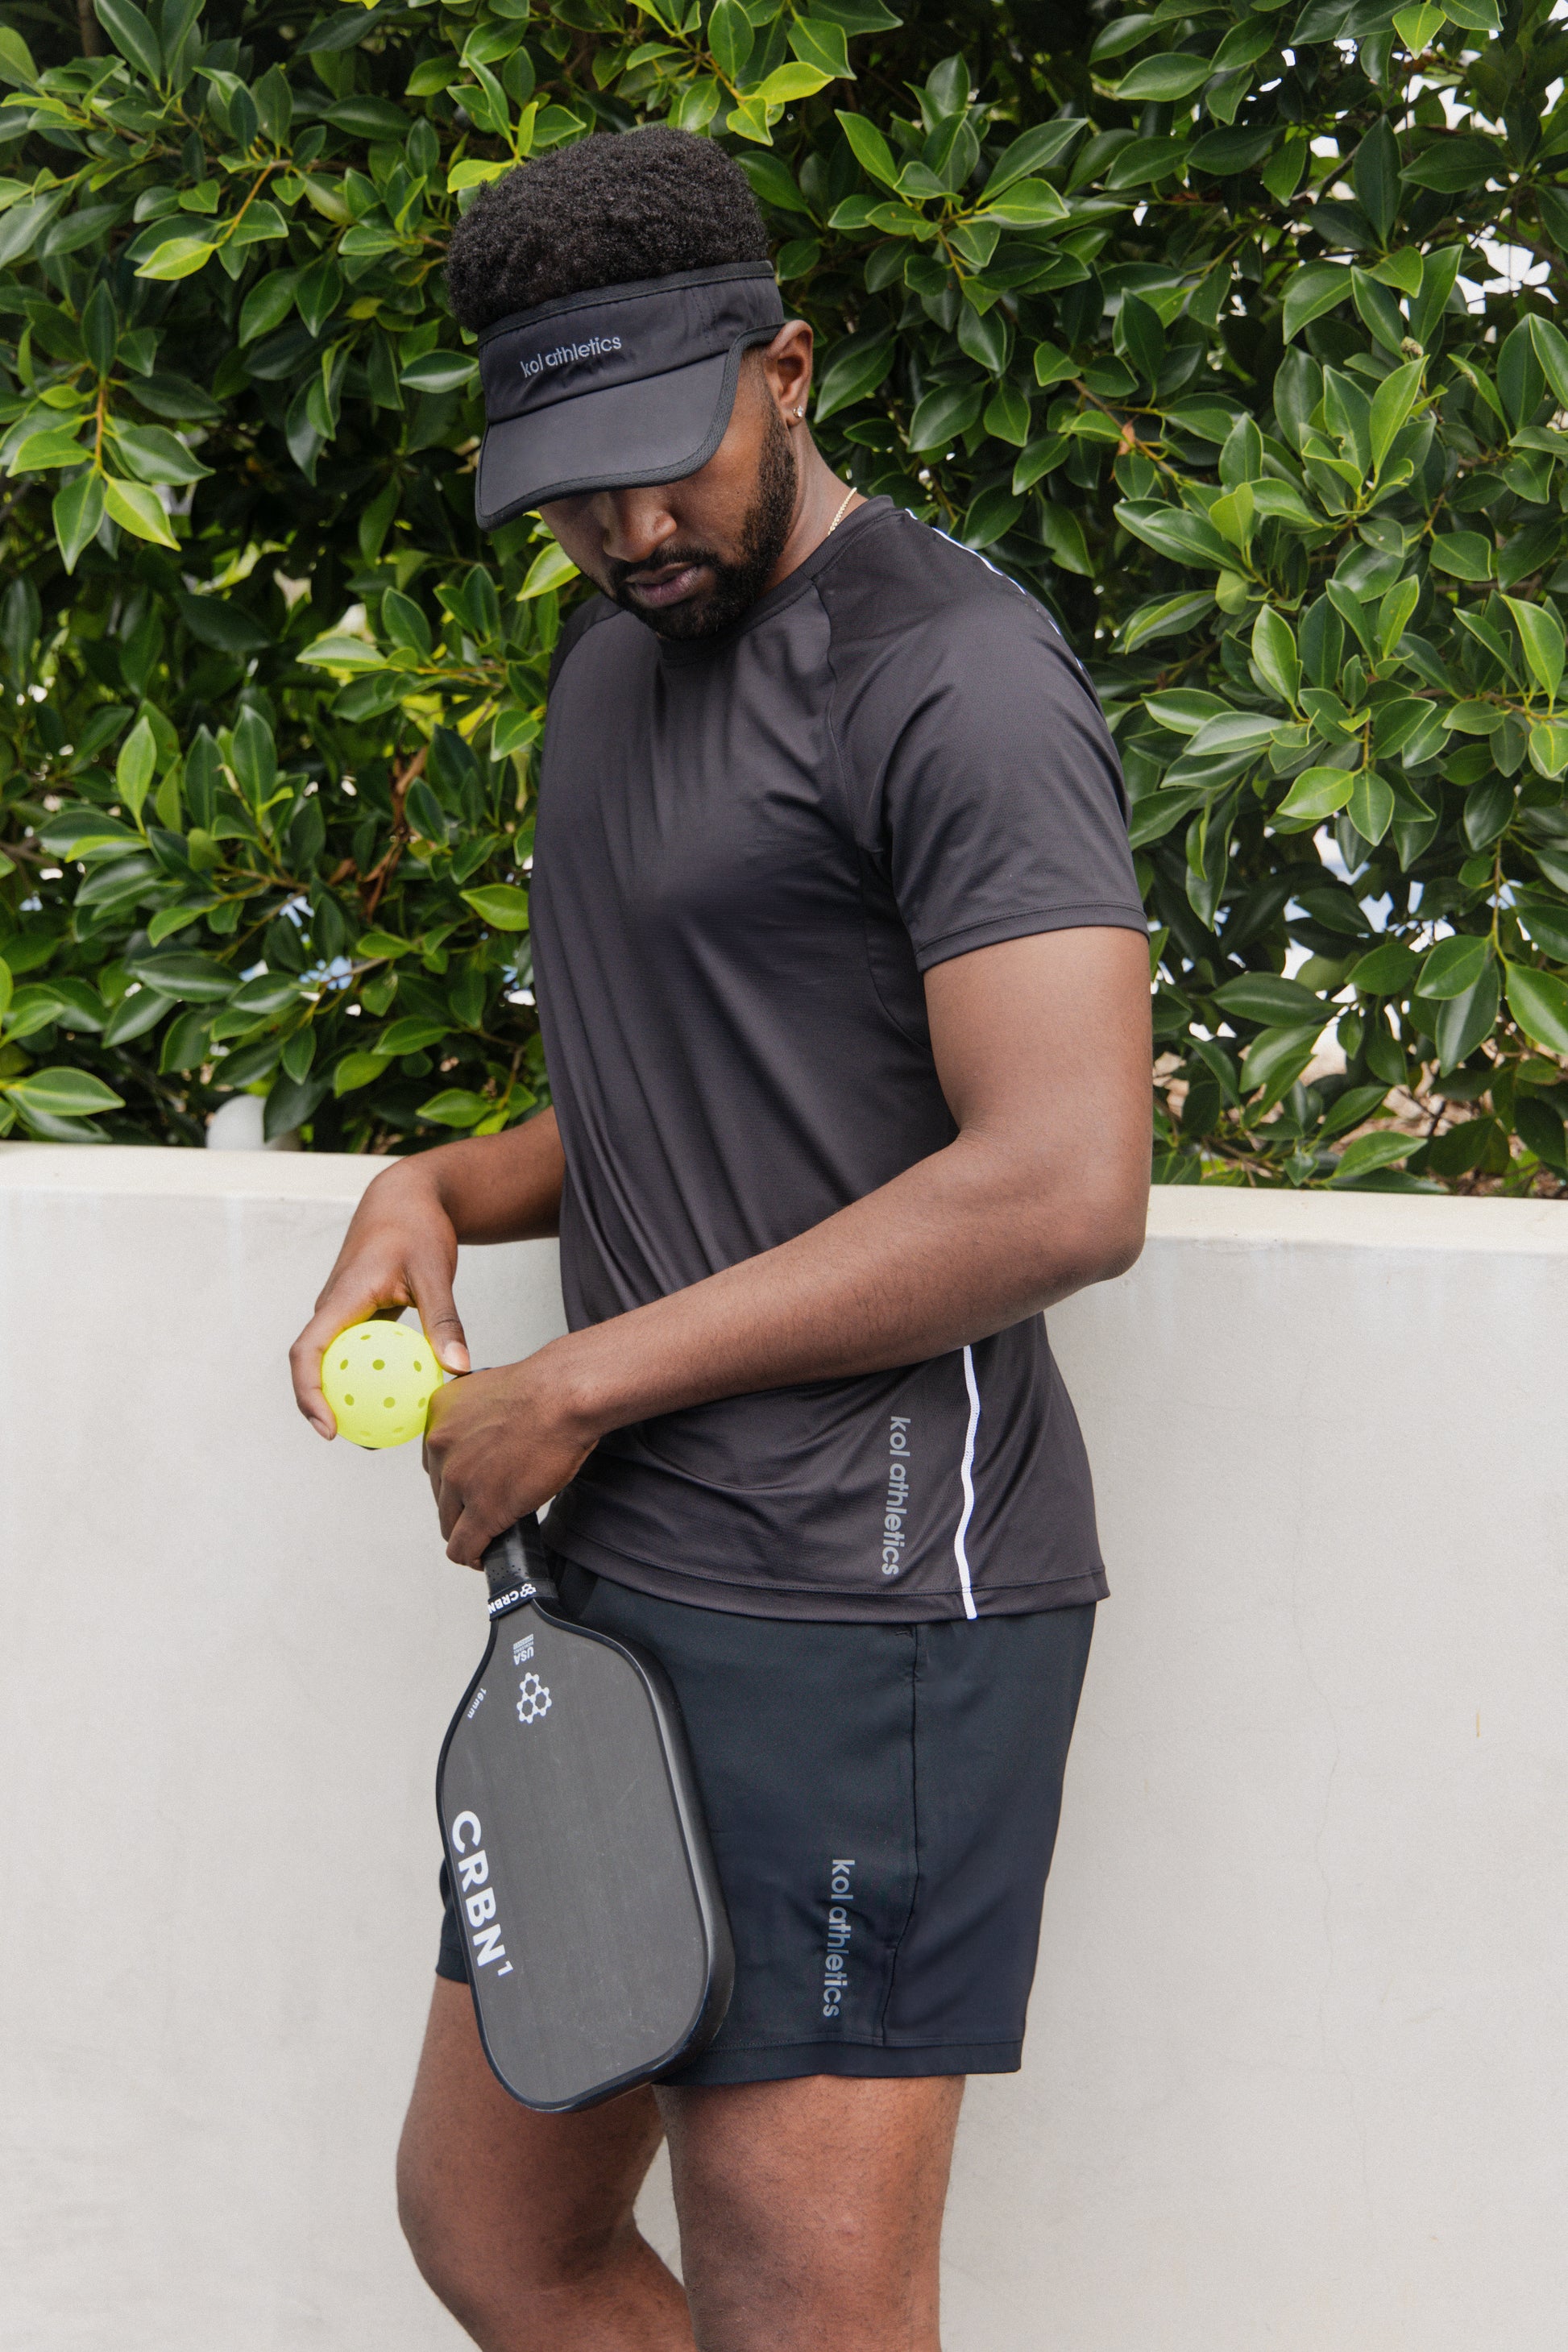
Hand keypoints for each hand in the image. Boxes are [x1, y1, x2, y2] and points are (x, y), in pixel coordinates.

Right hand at [289, 1162, 471, 1437]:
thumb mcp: (435, 1271)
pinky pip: (357, 1351)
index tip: (328, 1428)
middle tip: (362, 1442)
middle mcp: (334, 1308)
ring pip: (333, 1360)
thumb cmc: (418, 1227)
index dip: (308, 1394)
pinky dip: (371, 1374)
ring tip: (382, 1429)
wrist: (406, 1196)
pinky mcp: (359, 1313)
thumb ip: (444, 1319)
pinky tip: (403, 1394)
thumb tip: (459, 1369)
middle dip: (324, 1408)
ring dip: (346, 1394)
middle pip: (313, 1365)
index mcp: (340, 1298)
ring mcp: (344, 1311)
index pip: (308, 1352)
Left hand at [422, 1343, 598, 1565]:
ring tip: (486, 1537)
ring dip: (467, 1532)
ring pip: (449, 1523)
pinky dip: (472, 1556)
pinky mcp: (482, 1508)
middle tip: (485, 1509)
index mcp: (440, 1413)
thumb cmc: (546, 1391)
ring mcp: (458, 1479)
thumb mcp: (492, 1393)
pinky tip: (485, 1557)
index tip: (470, 1488)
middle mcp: (440, 1445)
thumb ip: (476, 1419)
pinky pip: (463, 1547)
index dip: (455, 1479)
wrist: (565, 1397)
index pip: (434, 1461)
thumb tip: (483, 1443)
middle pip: (440, 1493)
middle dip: (462, 1505)